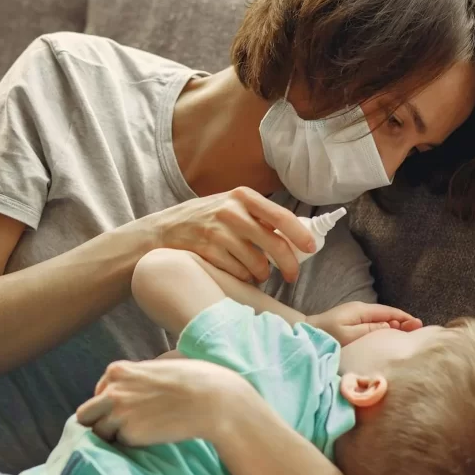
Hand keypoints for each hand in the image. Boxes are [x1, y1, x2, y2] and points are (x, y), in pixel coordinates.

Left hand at [75, 358, 254, 446]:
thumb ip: (138, 375)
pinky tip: (148, 439)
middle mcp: (111, 391)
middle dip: (99, 422)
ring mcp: (118, 414)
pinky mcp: (129, 434)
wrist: (211, 400)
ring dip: (113, 436)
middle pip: (86, 415)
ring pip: (98, 433)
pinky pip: (119, 444)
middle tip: (118, 430)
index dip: (109, 404)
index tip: (125, 410)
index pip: (98, 393)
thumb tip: (134, 386)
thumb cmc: (193, 380)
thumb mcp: (158, 366)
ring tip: (138, 434)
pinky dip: (129, 445)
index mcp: (117, 371)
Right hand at [140, 187, 314, 284]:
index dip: (299, 235)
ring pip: (257, 263)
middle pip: (273, 243)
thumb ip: (258, 216)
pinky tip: (239, 272)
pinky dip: (244, 277)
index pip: (280, 216)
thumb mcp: (231, 206)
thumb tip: (295, 235)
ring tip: (258, 273)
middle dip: (288, 264)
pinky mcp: (207, 251)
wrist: (164, 230)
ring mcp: (218, 232)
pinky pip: (238, 272)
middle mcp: (231, 211)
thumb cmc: (206, 219)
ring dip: (262, 274)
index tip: (310, 248)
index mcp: (243, 196)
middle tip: (291, 276)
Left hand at [306, 302, 422, 344]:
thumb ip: (370, 330)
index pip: (389, 312)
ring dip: (395, 324)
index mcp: (362, 310)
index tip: (418, 324)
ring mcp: (357, 314)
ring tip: (409, 332)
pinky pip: (374, 323)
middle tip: (419, 330)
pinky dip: (385, 327)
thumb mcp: (349, 335)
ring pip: (382, 318)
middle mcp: (361, 309)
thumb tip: (390, 327)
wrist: (306, 332)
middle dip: (403, 321)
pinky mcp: (353, 321)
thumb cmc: (326, 335)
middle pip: (387, 314)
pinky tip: (390, 334)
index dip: (404, 318)